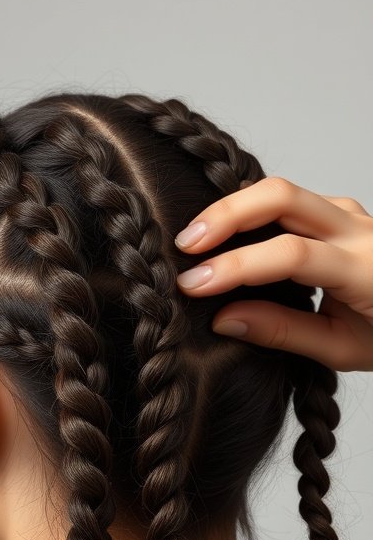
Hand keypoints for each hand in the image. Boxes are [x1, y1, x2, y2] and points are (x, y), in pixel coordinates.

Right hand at [174, 176, 372, 372]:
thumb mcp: (341, 349)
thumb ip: (284, 333)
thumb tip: (223, 319)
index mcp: (365, 269)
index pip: (290, 255)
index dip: (236, 267)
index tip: (193, 287)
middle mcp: (358, 229)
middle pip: (282, 197)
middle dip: (226, 216)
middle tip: (185, 246)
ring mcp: (349, 212)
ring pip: (282, 190)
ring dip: (233, 209)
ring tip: (194, 241)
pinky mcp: (339, 210)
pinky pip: (289, 201)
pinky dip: (251, 213)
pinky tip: (224, 237)